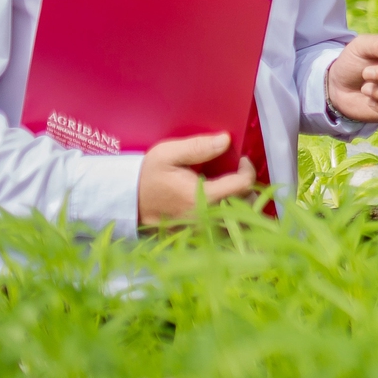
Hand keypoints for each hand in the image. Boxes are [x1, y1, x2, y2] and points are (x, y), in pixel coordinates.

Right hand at [136, 132, 256, 226]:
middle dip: (248, 187)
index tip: (241, 160)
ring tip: (233, 189)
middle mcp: (207, 218)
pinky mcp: (201, 236)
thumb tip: (226, 140)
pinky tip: (224, 203)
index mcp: (202, 198)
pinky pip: (228, 230)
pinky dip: (233, 218)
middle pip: (248, 205)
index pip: (243, 185)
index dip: (247, 169)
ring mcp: (205, 231)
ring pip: (242, 222)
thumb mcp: (167, 154)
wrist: (128, 202)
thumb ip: (198, 147)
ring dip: (243, 204)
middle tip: (237, 174)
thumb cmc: (148, 176)